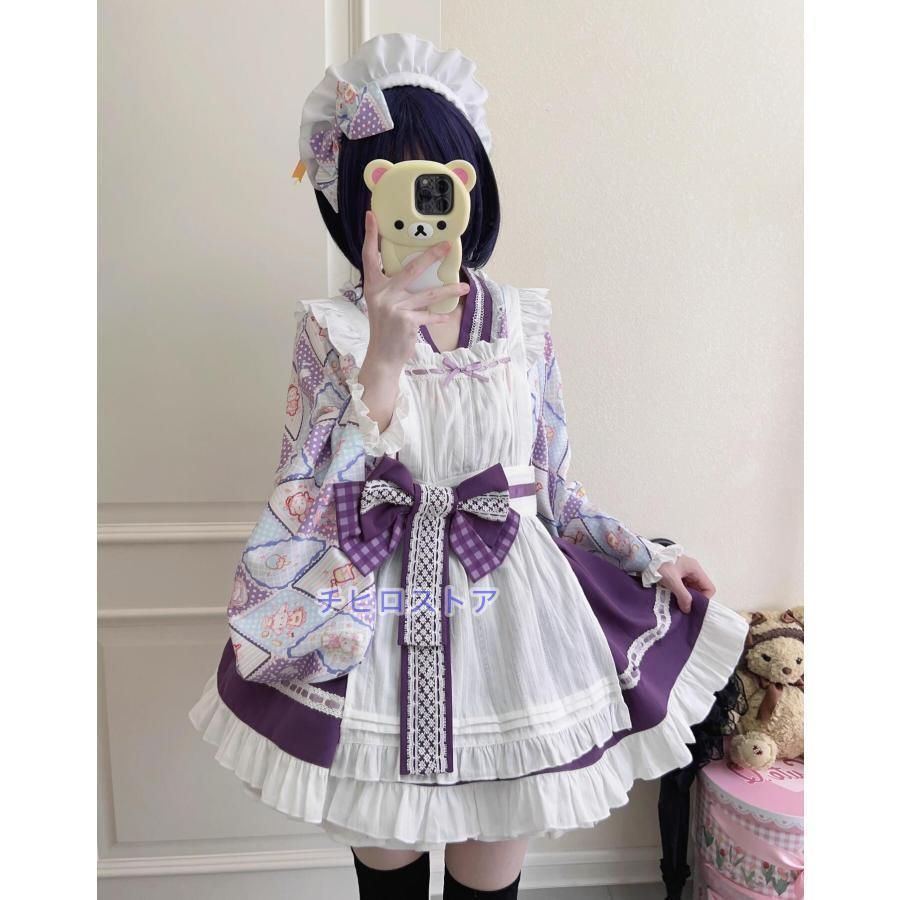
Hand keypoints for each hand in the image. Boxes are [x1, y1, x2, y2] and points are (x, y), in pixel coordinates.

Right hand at [361, 209, 468, 367]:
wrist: (382, 356)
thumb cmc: (385, 328)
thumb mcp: (382, 304)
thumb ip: (393, 288)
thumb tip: (416, 272)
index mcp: (374, 286)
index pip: (369, 256)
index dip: (371, 236)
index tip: (372, 216)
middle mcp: (382, 294)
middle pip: (411, 269)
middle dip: (431, 256)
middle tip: (447, 245)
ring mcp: (395, 307)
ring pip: (429, 294)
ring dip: (449, 291)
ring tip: (464, 286)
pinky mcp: (407, 321)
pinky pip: (429, 315)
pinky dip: (439, 317)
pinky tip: (448, 316)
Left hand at [657, 555, 715, 614]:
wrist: (645, 557)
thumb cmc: (660, 565)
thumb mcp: (673, 582)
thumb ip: (683, 596)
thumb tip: (688, 609)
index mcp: (695, 569)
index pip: (709, 587)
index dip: (704, 598)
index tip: (693, 606)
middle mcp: (692, 570)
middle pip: (700, 589)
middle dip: (694, 598)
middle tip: (685, 606)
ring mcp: (684, 572)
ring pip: (691, 588)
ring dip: (685, 596)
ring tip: (678, 603)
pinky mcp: (676, 574)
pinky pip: (683, 586)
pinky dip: (679, 592)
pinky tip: (672, 597)